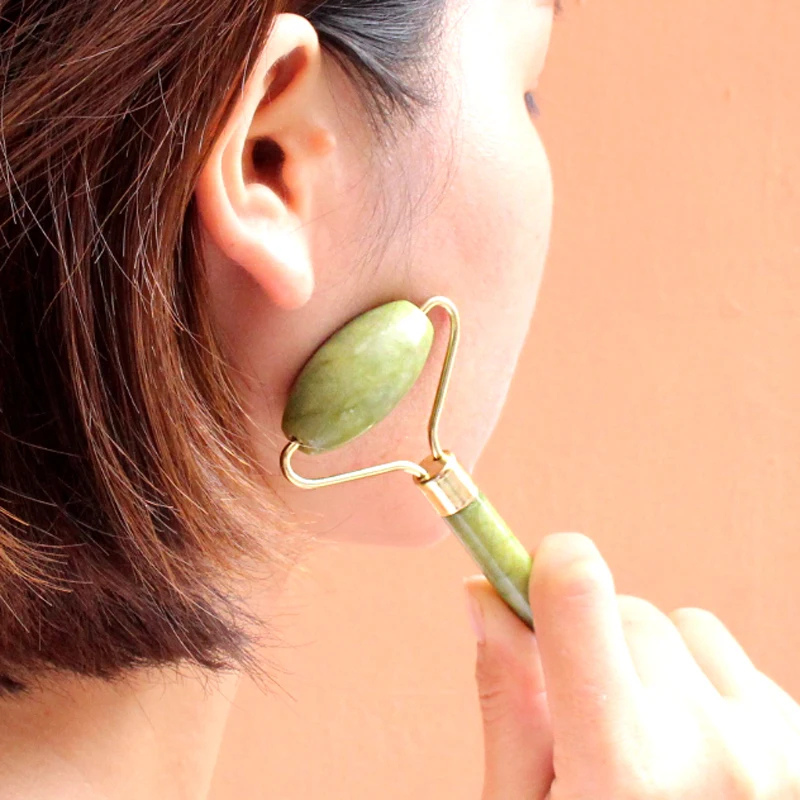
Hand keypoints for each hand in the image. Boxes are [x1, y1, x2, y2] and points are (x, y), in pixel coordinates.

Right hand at [463, 533, 799, 798]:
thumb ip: (507, 700)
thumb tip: (483, 594)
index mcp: (623, 773)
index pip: (581, 597)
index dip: (549, 565)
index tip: (532, 573)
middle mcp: (713, 753)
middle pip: (627, 611)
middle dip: (591, 641)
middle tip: (585, 720)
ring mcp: (776, 750)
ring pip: (684, 628)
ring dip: (653, 663)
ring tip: (647, 741)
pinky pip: (732, 661)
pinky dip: (701, 687)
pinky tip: (695, 754)